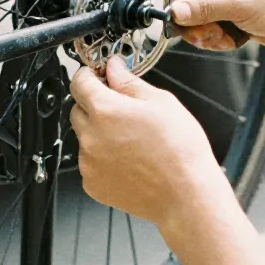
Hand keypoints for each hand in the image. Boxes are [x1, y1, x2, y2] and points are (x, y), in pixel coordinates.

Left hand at [69, 57, 233, 233]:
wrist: (185, 195)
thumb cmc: (180, 151)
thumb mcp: (161, 102)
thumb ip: (129, 82)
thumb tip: (114, 68)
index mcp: (105, 111)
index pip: (79, 82)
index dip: (89, 75)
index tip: (99, 76)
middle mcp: (90, 136)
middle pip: (79, 109)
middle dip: (95, 105)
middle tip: (123, 111)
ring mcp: (88, 162)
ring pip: (85, 137)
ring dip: (100, 133)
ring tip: (132, 141)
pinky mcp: (92, 183)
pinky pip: (90, 162)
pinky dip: (103, 158)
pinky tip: (129, 160)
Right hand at [169, 0, 264, 51]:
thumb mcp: (239, 5)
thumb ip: (203, 9)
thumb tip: (175, 11)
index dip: (177, 3)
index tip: (179, 22)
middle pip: (186, 2)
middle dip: (195, 24)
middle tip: (208, 35)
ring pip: (196, 19)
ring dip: (206, 34)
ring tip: (223, 38)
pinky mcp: (229, 12)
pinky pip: (209, 27)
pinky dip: (216, 38)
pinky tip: (230, 40)